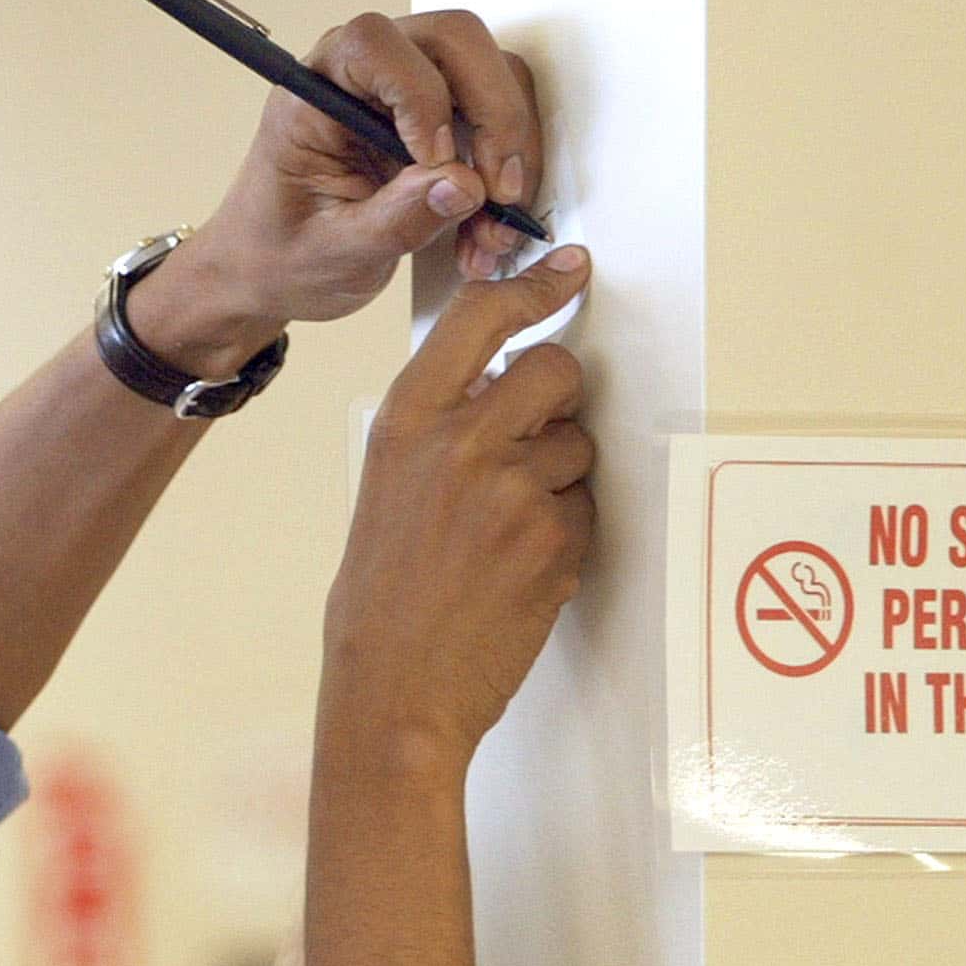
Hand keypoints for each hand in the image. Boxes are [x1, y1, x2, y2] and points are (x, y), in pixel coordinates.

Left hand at [133, 11, 544, 370]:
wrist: (272, 270)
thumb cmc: (279, 252)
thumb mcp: (331, 252)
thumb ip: (394, 220)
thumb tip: (463, 186)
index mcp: (315, 89)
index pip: (374, 45)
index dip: (419, 94)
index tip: (434, 160)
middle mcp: (363, 73)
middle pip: (454, 42)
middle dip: (492, 115)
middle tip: (500, 193)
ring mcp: (406, 88)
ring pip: (488, 75)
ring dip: (507, 151)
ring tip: (491, 231)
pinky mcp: (437, 117)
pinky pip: (491, 120)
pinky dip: (503, 173)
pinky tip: (485, 232)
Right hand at [325, 248, 594, 755]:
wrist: (393, 694)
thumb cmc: (380, 603)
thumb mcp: (383, 491)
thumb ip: (438, 433)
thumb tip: (500, 394)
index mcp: (406, 424)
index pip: (481, 319)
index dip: (533, 287)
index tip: (567, 270)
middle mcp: (461, 444)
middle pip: (555, 371)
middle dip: (557, 400)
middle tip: (532, 441)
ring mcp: (513, 491)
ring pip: (577, 448)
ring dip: (558, 481)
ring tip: (503, 536)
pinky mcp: (554, 540)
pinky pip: (585, 510)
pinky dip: (563, 536)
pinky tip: (517, 572)